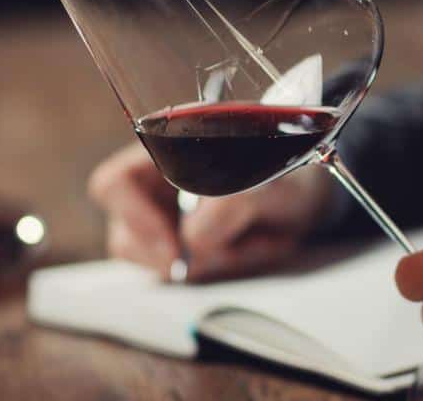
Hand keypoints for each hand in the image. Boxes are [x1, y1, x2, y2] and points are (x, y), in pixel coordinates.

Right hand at [88, 142, 335, 281]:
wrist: (309, 195)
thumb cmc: (287, 175)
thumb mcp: (269, 185)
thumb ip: (229, 206)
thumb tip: (191, 242)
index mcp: (163, 149)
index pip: (113, 184)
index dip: (133, 216)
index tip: (174, 245)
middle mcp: (153, 185)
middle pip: (125, 234)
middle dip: (174, 252)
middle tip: (220, 254)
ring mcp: (165, 220)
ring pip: (154, 259)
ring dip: (207, 260)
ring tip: (250, 240)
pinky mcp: (182, 248)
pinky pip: (184, 272)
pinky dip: (219, 268)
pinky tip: (249, 246)